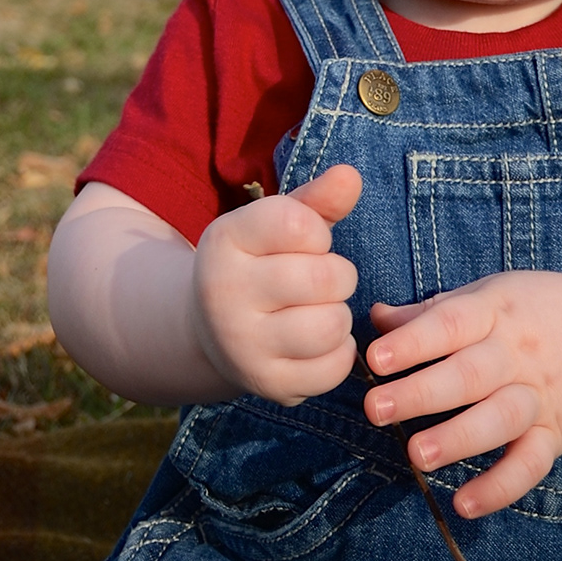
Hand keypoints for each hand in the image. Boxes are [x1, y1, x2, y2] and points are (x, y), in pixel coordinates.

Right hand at [191, 164, 362, 404]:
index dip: (317, 232)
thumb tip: (351, 176)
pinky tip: (318, 342)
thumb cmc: (258, 263)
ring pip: (331, 325)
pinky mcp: (266, 383)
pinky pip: (333, 368)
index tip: (304, 241)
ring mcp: (243, 344)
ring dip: (339, 315)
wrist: (210, 330)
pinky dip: (339, 352)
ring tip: (321, 309)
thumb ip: (316, 199)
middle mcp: (225, 293)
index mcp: (224, 241)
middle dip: (338, 275)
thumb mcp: (276, 224)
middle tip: (322, 279)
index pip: (299, 225)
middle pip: (324, 279)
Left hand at [363, 269, 561, 516]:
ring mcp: (540, 395)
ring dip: (458, 439)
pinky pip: (529, 465)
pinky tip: (464, 505)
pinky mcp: (556, 434)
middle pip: (469, 375)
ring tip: (417, 455)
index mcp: (496, 311)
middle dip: (421, 393)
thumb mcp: (488, 295)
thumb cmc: (534, 311)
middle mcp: (518, 353)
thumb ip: (432, 311)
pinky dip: (499, 488)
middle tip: (376, 410)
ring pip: (499, 419)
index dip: (413, 341)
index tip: (375, 358)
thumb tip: (376, 319)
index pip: (451, 323)